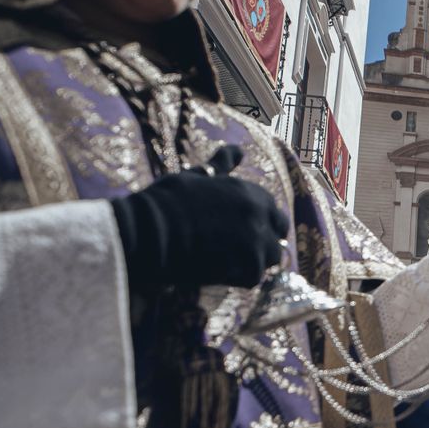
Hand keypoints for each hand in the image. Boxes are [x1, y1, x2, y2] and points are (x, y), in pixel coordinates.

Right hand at [110, 145, 288, 290]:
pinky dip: (239, 276)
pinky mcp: (249, 267)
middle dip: (264, 239)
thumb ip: (222, 165)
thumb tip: (239, 150)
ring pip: (272, 256)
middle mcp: (259, 213)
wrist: (149, 230)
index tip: (240, 228)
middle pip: (279, 231)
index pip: (272, 209)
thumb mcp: (197, 175)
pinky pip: (255, 276)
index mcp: (249, 191)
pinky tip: (217, 271)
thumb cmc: (167, 201)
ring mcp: (257, 240)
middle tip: (239, 248)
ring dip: (255, 259)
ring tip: (228, 261)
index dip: (258, 220)